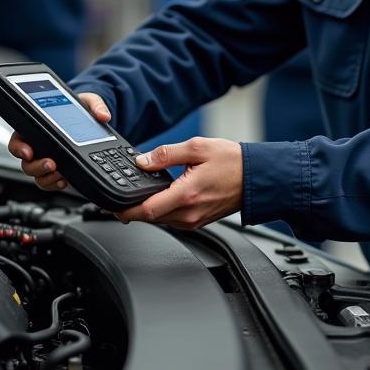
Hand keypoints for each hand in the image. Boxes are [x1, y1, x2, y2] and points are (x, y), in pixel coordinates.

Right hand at [8, 92, 111, 191]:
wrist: (93, 124)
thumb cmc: (82, 110)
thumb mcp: (89, 101)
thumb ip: (96, 105)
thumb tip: (103, 115)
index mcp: (37, 128)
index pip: (18, 140)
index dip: (19, 148)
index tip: (28, 151)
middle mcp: (39, 147)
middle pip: (26, 163)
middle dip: (37, 166)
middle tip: (51, 164)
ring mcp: (48, 160)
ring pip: (37, 176)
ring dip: (47, 177)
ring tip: (60, 174)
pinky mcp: (60, 171)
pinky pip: (51, 182)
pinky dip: (56, 184)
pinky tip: (66, 180)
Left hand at [117, 137, 242, 231]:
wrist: (257, 178)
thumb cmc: (233, 162)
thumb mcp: (197, 148)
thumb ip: (166, 154)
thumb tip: (143, 161)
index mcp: (187, 194)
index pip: (147, 210)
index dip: (126, 210)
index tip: (112, 206)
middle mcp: (190, 213)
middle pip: (151, 218)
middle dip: (132, 210)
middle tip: (118, 200)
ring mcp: (195, 220)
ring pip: (161, 221)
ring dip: (147, 211)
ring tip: (136, 197)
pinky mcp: (199, 222)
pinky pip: (173, 220)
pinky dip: (162, 212)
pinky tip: (158, 199)